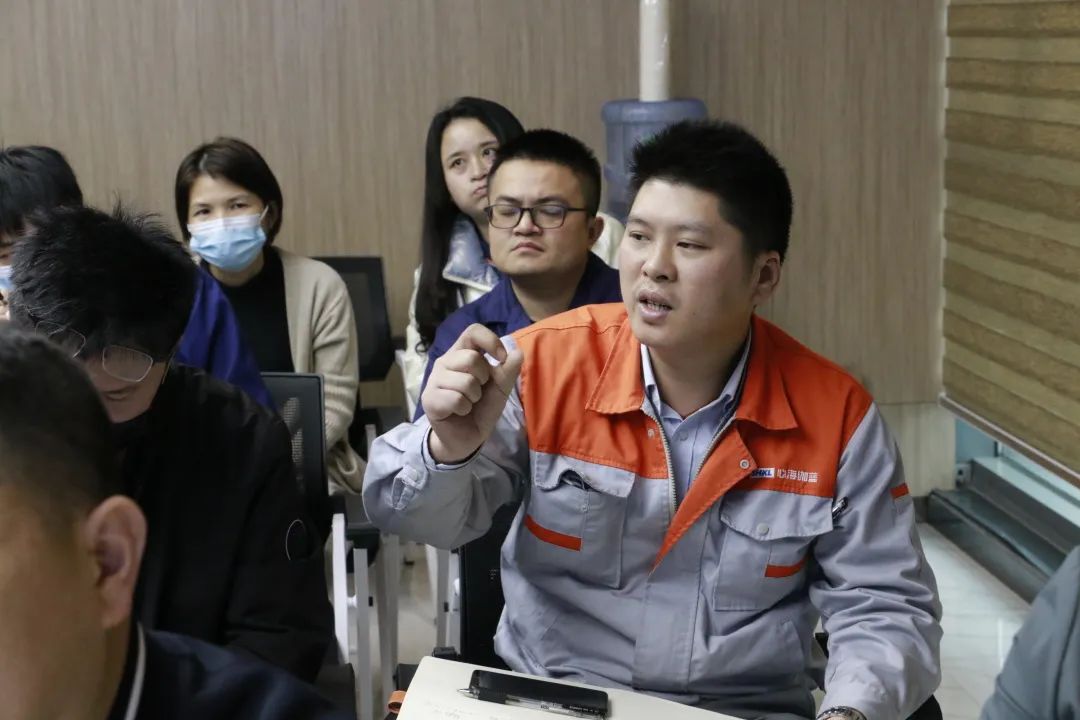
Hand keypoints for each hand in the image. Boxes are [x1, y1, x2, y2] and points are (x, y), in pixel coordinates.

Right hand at [422, 324, 522, 463]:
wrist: (466, 438)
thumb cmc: (481, 408)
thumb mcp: (500, 389)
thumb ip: (508, 371)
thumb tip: (517, 353)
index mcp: (462, 353)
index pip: (472, 331)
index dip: (490, 341)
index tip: (501, 358)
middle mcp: (445, 362)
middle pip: (471, 358)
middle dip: (483, 379)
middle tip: (478, 391)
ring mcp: (434, 380)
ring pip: (465, 381)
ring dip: (474, 397)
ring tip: (468, 403)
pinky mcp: (429, 399)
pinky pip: (456, 400)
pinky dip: (464, 409)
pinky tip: (459, 412)